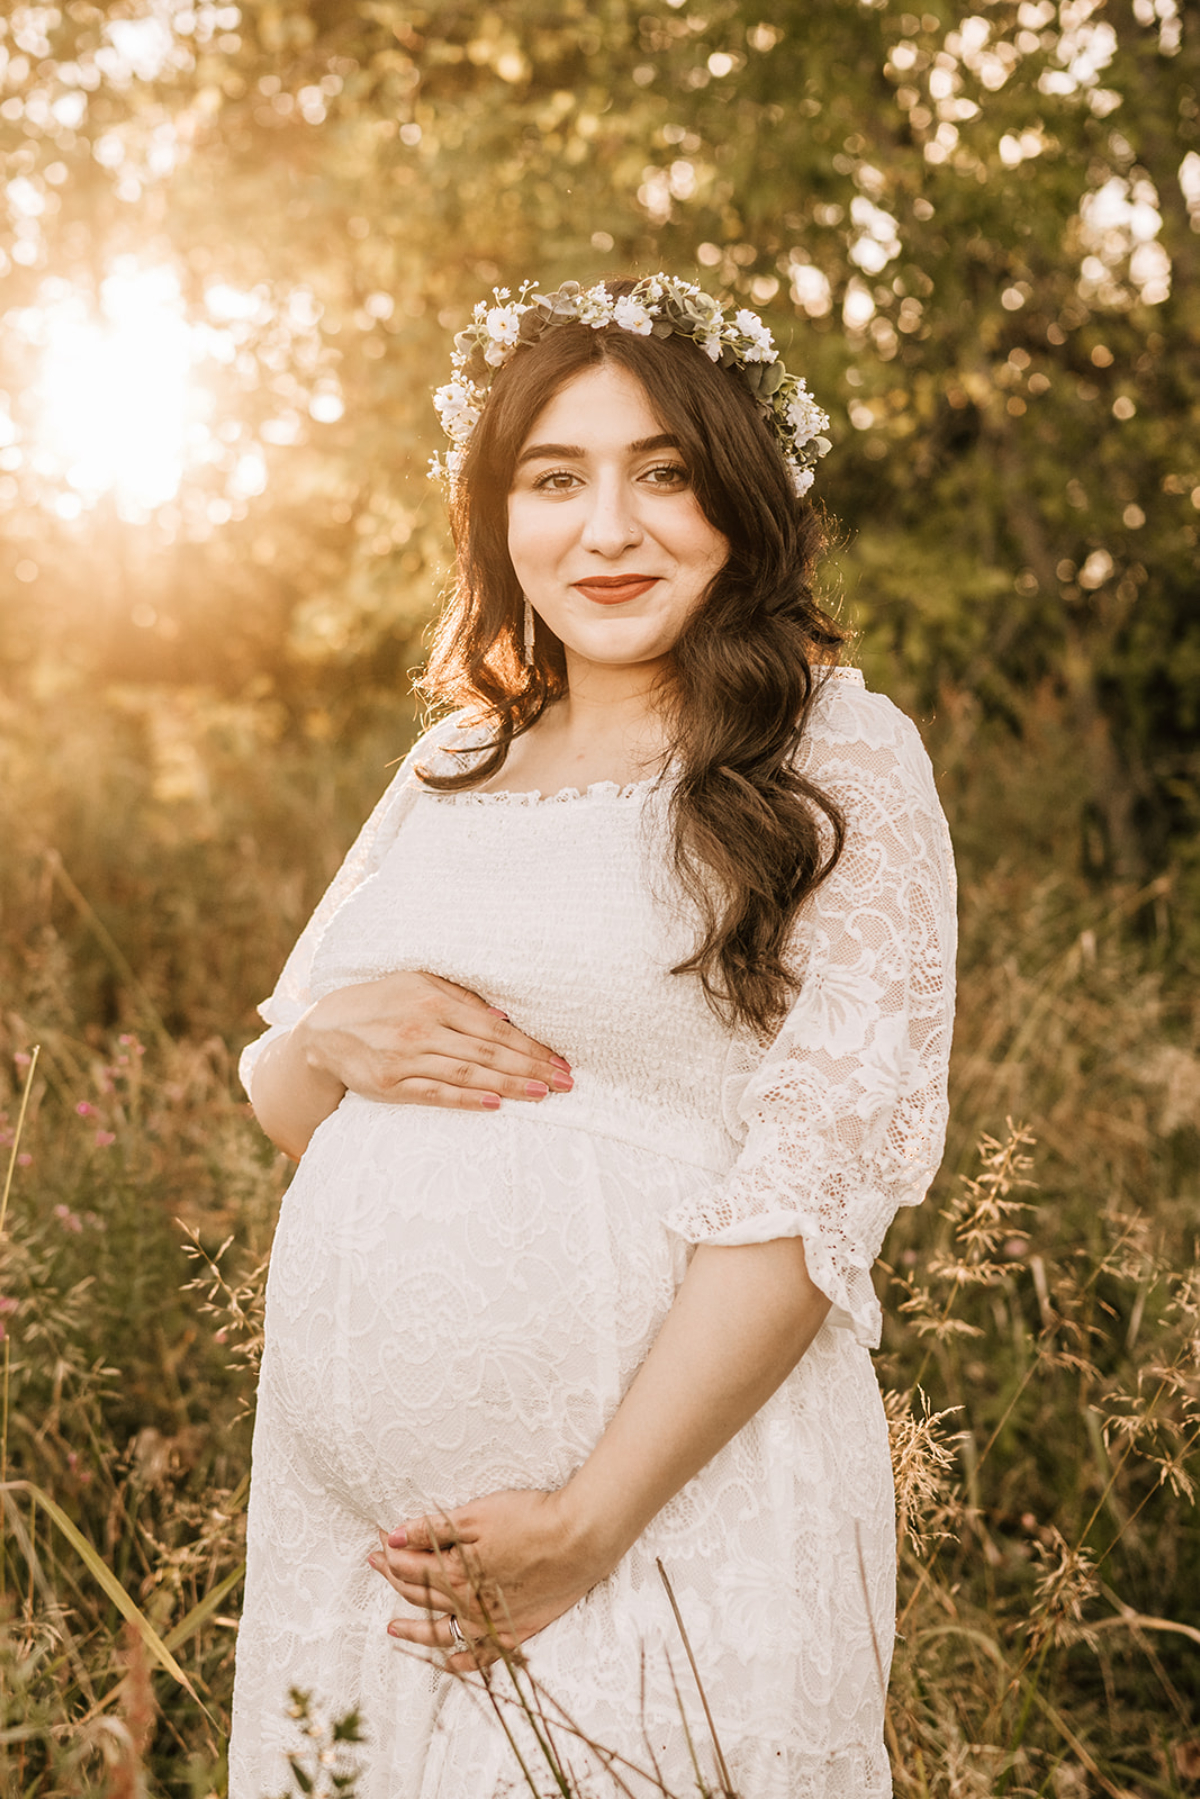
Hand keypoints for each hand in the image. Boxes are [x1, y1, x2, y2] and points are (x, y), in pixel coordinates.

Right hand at [295, 971, 571, 1112]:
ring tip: (542, 1095)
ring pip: (469, 1074)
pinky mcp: (393, 1084)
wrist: (325, 1030)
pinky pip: (436, 1094)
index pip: (495, 1029)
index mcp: (436, 1002)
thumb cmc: (380, 1003)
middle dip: (531, 1068)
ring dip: (509, 1086)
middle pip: (489, 1053)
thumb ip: (461, 998)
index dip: (531, 1046)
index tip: (560, 1061)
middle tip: (566, 1083)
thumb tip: (505, 1017)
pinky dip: (467, 1100)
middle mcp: (425, 1029)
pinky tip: (495, 1105)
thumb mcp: (418, 983)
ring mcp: (408, 1058)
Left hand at [368, 1488, 607, 1668]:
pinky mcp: (515, 1631)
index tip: (379, 1540)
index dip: (390, 1551)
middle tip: (378, 1564)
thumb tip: (394, 1536)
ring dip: (414, 1628)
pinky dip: (462, 1662)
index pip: (409, 1565)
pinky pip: (481, 1657)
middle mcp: (466, 1604)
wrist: (579, 1540)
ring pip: (441, 1631)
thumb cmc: (530, 1519)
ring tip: (393, 1627)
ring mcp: (489, 1622)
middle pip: (420, 1595)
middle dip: (394, 1577)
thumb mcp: (476, 1515)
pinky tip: (448, 1661)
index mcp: (453, 1572)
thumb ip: (432, 1528)